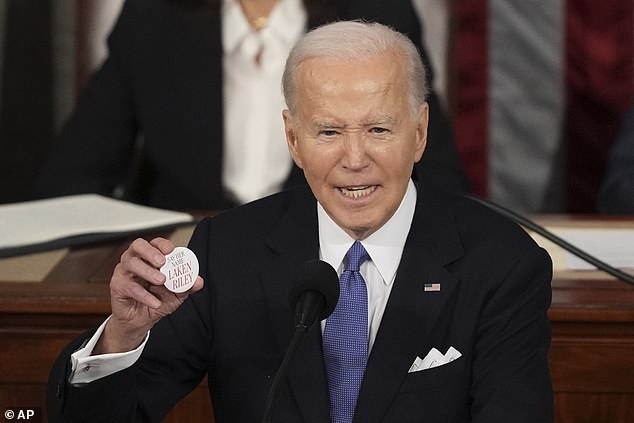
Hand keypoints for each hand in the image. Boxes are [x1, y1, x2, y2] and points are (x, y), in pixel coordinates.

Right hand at [94, 237, 203, 353]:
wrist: (141, 321)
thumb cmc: (157, 300)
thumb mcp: (176, 294)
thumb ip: (187, 286)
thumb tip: (198, 281)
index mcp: (150, 257)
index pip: (154, 243)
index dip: (162, 244)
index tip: (171, 250)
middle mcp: (135, 260)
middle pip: (138, 246)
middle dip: (150, 252)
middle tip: (162, 262)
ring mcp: (124, 272)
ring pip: (131, 263)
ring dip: (147, 271)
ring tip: (161, 280)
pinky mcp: (117, 286)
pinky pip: (129, 286)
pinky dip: (144, 294)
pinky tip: (155, 301)